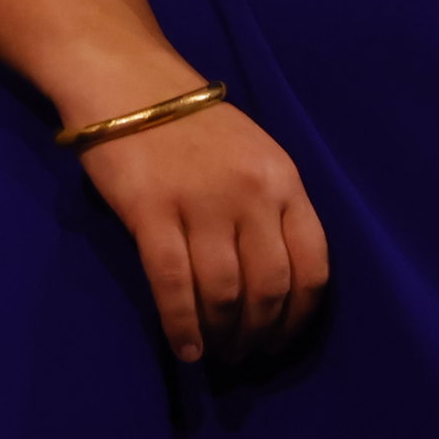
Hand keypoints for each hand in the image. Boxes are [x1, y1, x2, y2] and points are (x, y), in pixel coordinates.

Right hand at [71, 100, 332, 366]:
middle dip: (260, 334)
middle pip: (269, 287)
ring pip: (224, 291)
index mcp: (285, 181)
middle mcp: (251, 195)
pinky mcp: (151, 212)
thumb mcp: (255, 154)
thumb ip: (273, 207)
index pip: (312, 266)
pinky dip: (182, 325)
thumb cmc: (191, 123)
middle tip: (246, 357)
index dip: (300, 316)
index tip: (283, 341)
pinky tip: (186, 350)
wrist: (126, 81)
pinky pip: (174, 283)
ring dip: (224, 335)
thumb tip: (276, 283)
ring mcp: (201, 203)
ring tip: (218, 357)